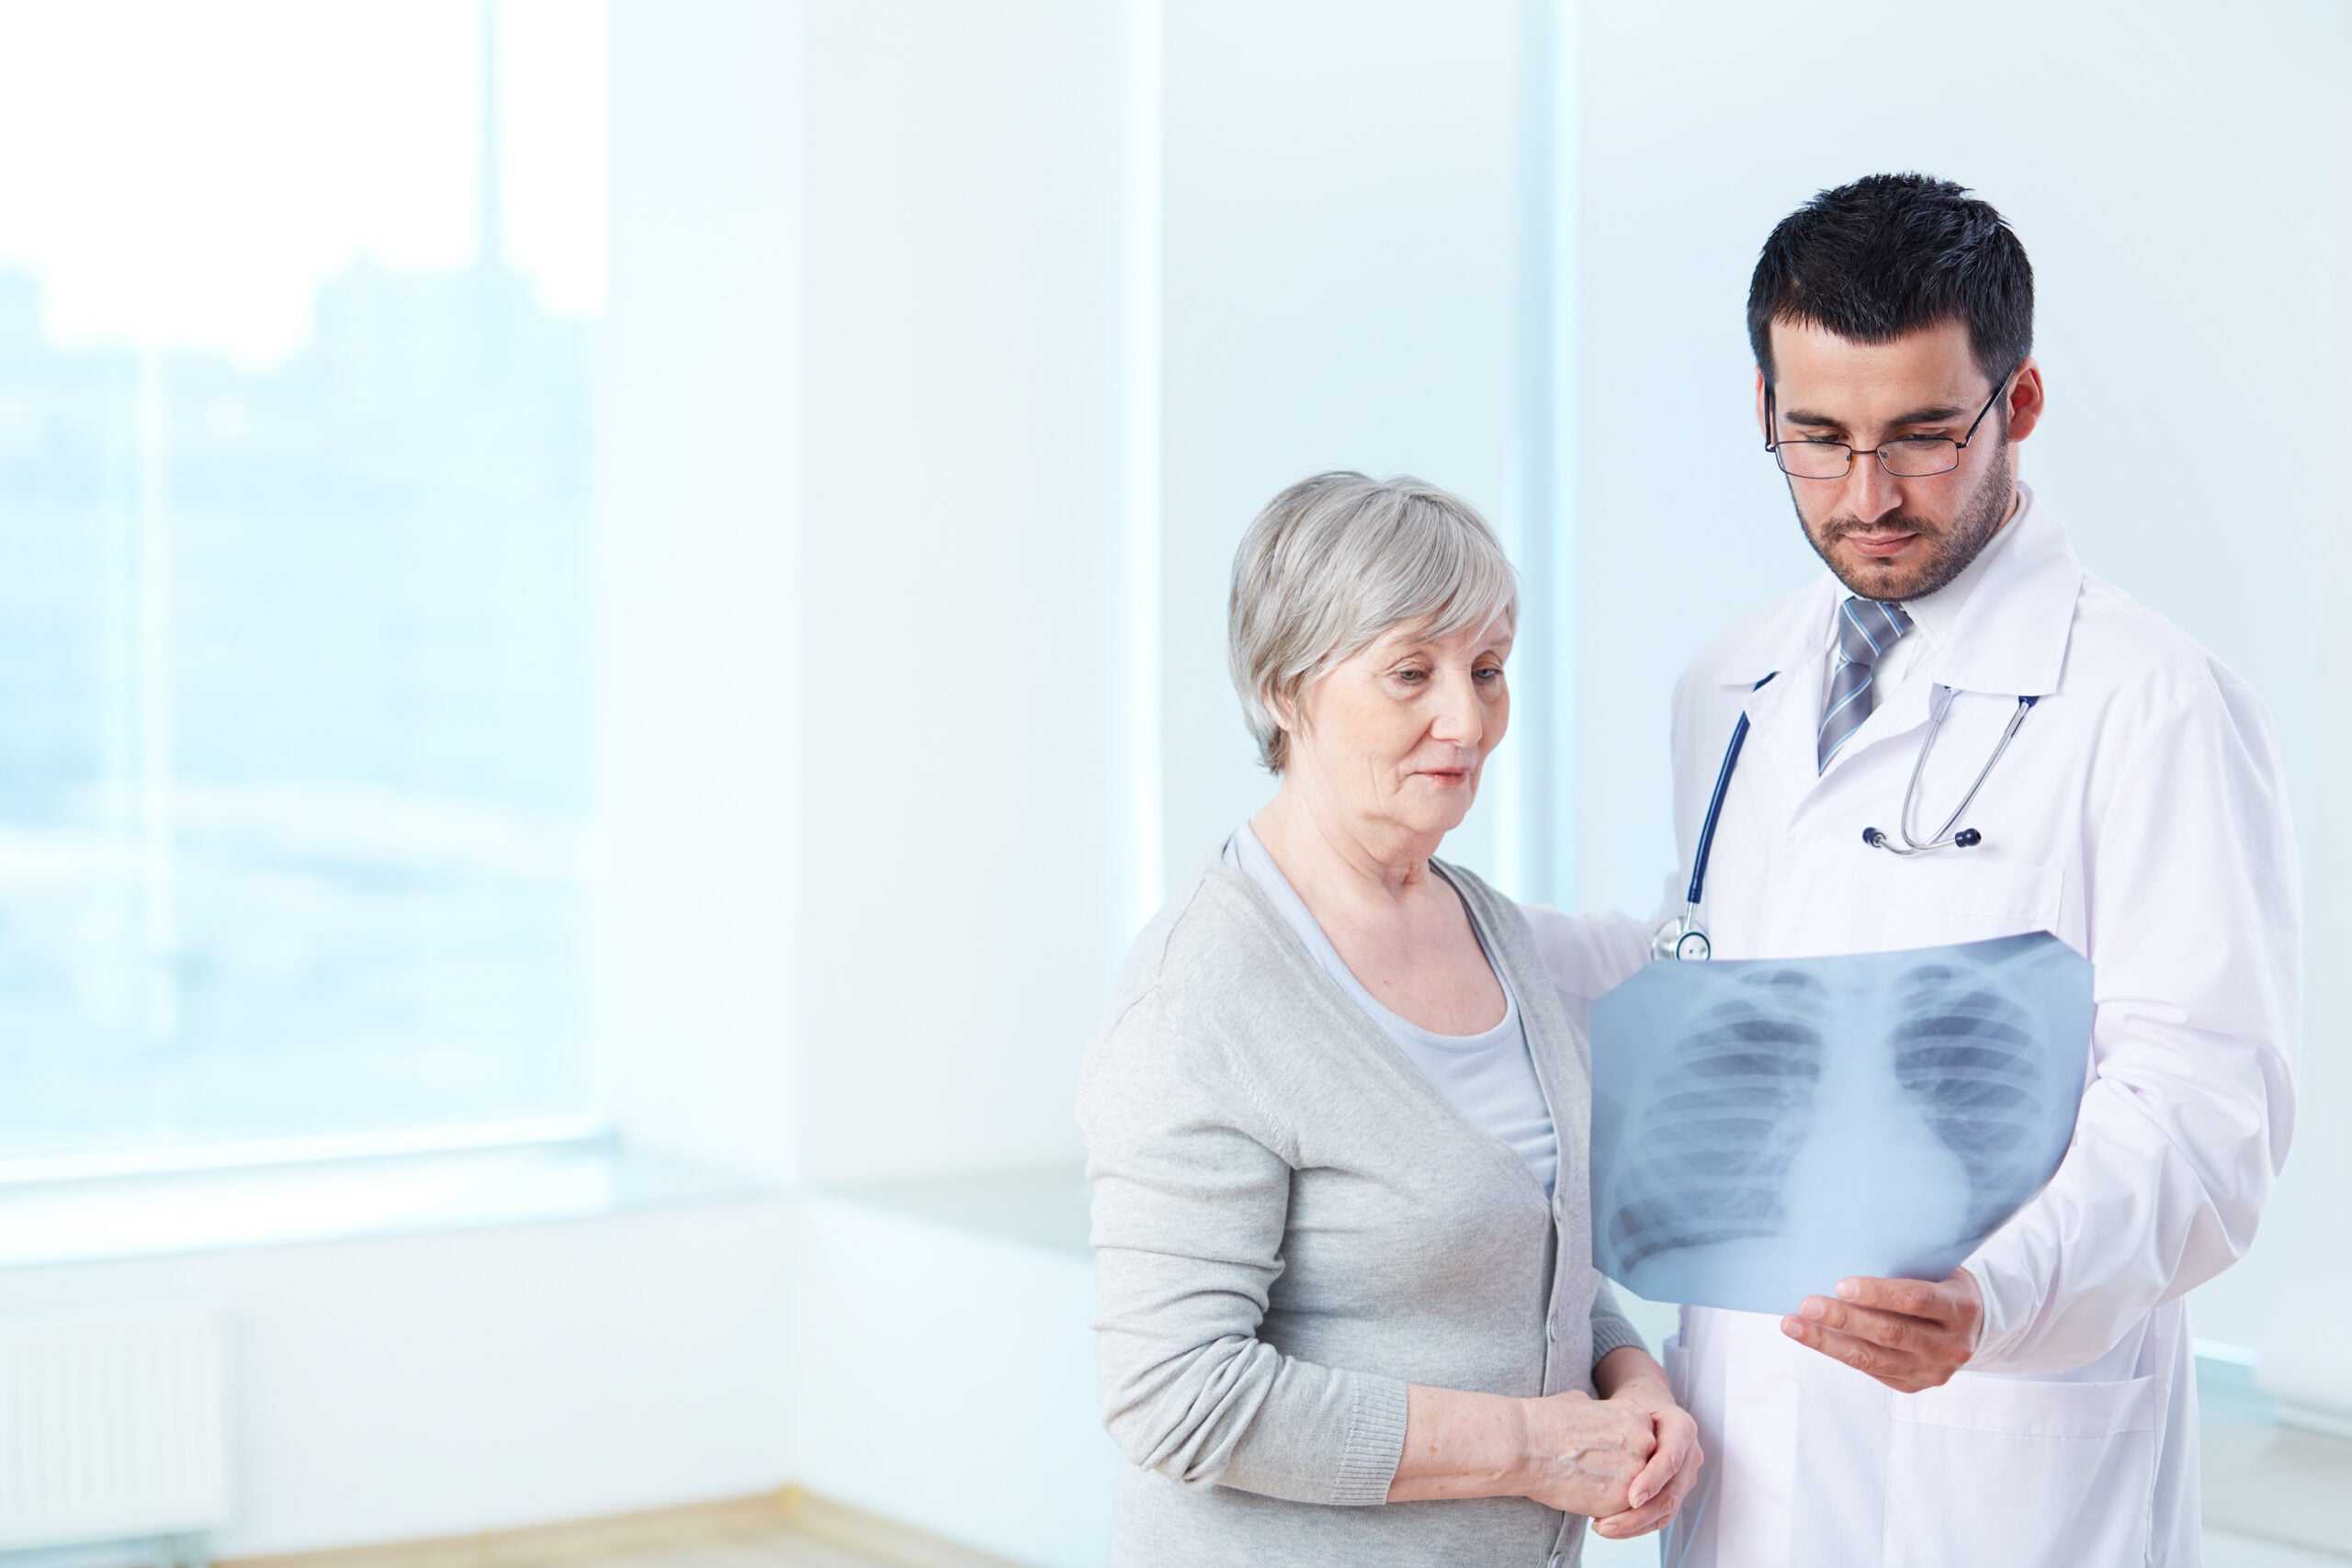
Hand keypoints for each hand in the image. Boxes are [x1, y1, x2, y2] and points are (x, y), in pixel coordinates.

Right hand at [1513, 1388, 1656, 1517]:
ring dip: (1616, 1492)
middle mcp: (1645, 1441)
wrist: (1525, 1444)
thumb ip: (1601, 1414)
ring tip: (1586, 1484)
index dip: (1618, 1451)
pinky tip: (1583, 1496)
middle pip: (1644, 1466)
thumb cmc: (1544, 1421)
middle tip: (1593, 1472)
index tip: (1597, 1453)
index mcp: (1637, 1415)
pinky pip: (1624, 1511)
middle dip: (1622, 1473)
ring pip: (1637, 1491)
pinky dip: (1607, 1509)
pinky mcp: (1624, 1500)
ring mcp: (1638, 1471)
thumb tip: (1593, 1415)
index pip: (1640, 1442)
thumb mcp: (1580, 1402)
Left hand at [1588, 1367, 1701, 1539]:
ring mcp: (1687, 1476)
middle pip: (1670, 1493)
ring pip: (1666, 1510)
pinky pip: (1660, 1516)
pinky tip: (1612, 1527)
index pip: (1671, 1458)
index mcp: (1682, 1427)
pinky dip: (1637, 1525)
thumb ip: (1618, 1421)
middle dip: (1639, 1515)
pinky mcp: (1677, 1491)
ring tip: (1603, 1528)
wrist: (1646, 1411)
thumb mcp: (1625, 1406)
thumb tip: (1591, 1441)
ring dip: (1635, 1525)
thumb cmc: (1630, 1406)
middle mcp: (1691, 1454)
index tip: (1630, 1498)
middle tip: (1605, 1524)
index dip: (1653, 1480)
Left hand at [1780, 1266, 1982, 1392]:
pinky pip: (1870, 1369)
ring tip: (1793, 1325)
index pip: (1917, 1299)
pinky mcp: (1913, 1384)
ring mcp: (1933, 1370)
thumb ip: (1903, 1268)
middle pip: (1891, 1332)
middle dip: (1844, 1318)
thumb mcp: (1936, 1268)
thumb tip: (1841, 1257)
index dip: (1879, 1293)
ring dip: (1828, 1342)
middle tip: (1807, 1304)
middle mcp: (1952, 1345)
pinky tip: (1812, 1338)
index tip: (1841, 1285)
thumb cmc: (1941, 1284)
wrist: (1971, 1326)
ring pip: (1873, 1358)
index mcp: (1960, 1307)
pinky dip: (1837, 1352)